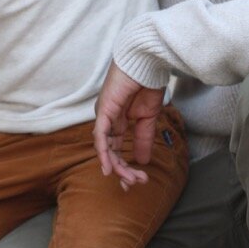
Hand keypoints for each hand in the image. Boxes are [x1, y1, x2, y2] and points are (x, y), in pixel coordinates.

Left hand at [93, 62, 164, 190]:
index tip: (136, 182)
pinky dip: (104, 153)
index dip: (123, 167)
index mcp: (117, 121)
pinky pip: (101, 136)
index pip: (116, 149)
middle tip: (135, 184)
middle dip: (122, 171)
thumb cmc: (148, 83)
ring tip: (129, 180)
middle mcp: (107, 120)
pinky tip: (109, 168)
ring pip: (105, 148)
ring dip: (117, 166)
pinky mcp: (104, 110)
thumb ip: (143, 139)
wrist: (148, 63)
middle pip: (110, 152)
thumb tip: (142, 161)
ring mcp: (104, 115)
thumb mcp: (148, 118)